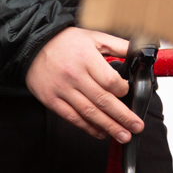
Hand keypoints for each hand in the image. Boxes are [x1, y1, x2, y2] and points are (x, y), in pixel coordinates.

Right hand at [25, 26, 138, 141]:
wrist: (31, 45)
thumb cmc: (64, 42)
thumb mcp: (94, 37)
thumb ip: (119, 45)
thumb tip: (141, 52)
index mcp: (86, 58)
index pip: (110, 81)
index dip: (123, 90)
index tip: (127, 93)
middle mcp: (74, 75)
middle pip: (103, 101)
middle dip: (123, 117)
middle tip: (136, 127)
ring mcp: (61, 89)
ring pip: (89, 112)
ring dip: (108, 126)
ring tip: (123, 135)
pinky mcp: (51, 99)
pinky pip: (72, 117)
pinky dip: (87, 127)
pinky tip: (100, 132)